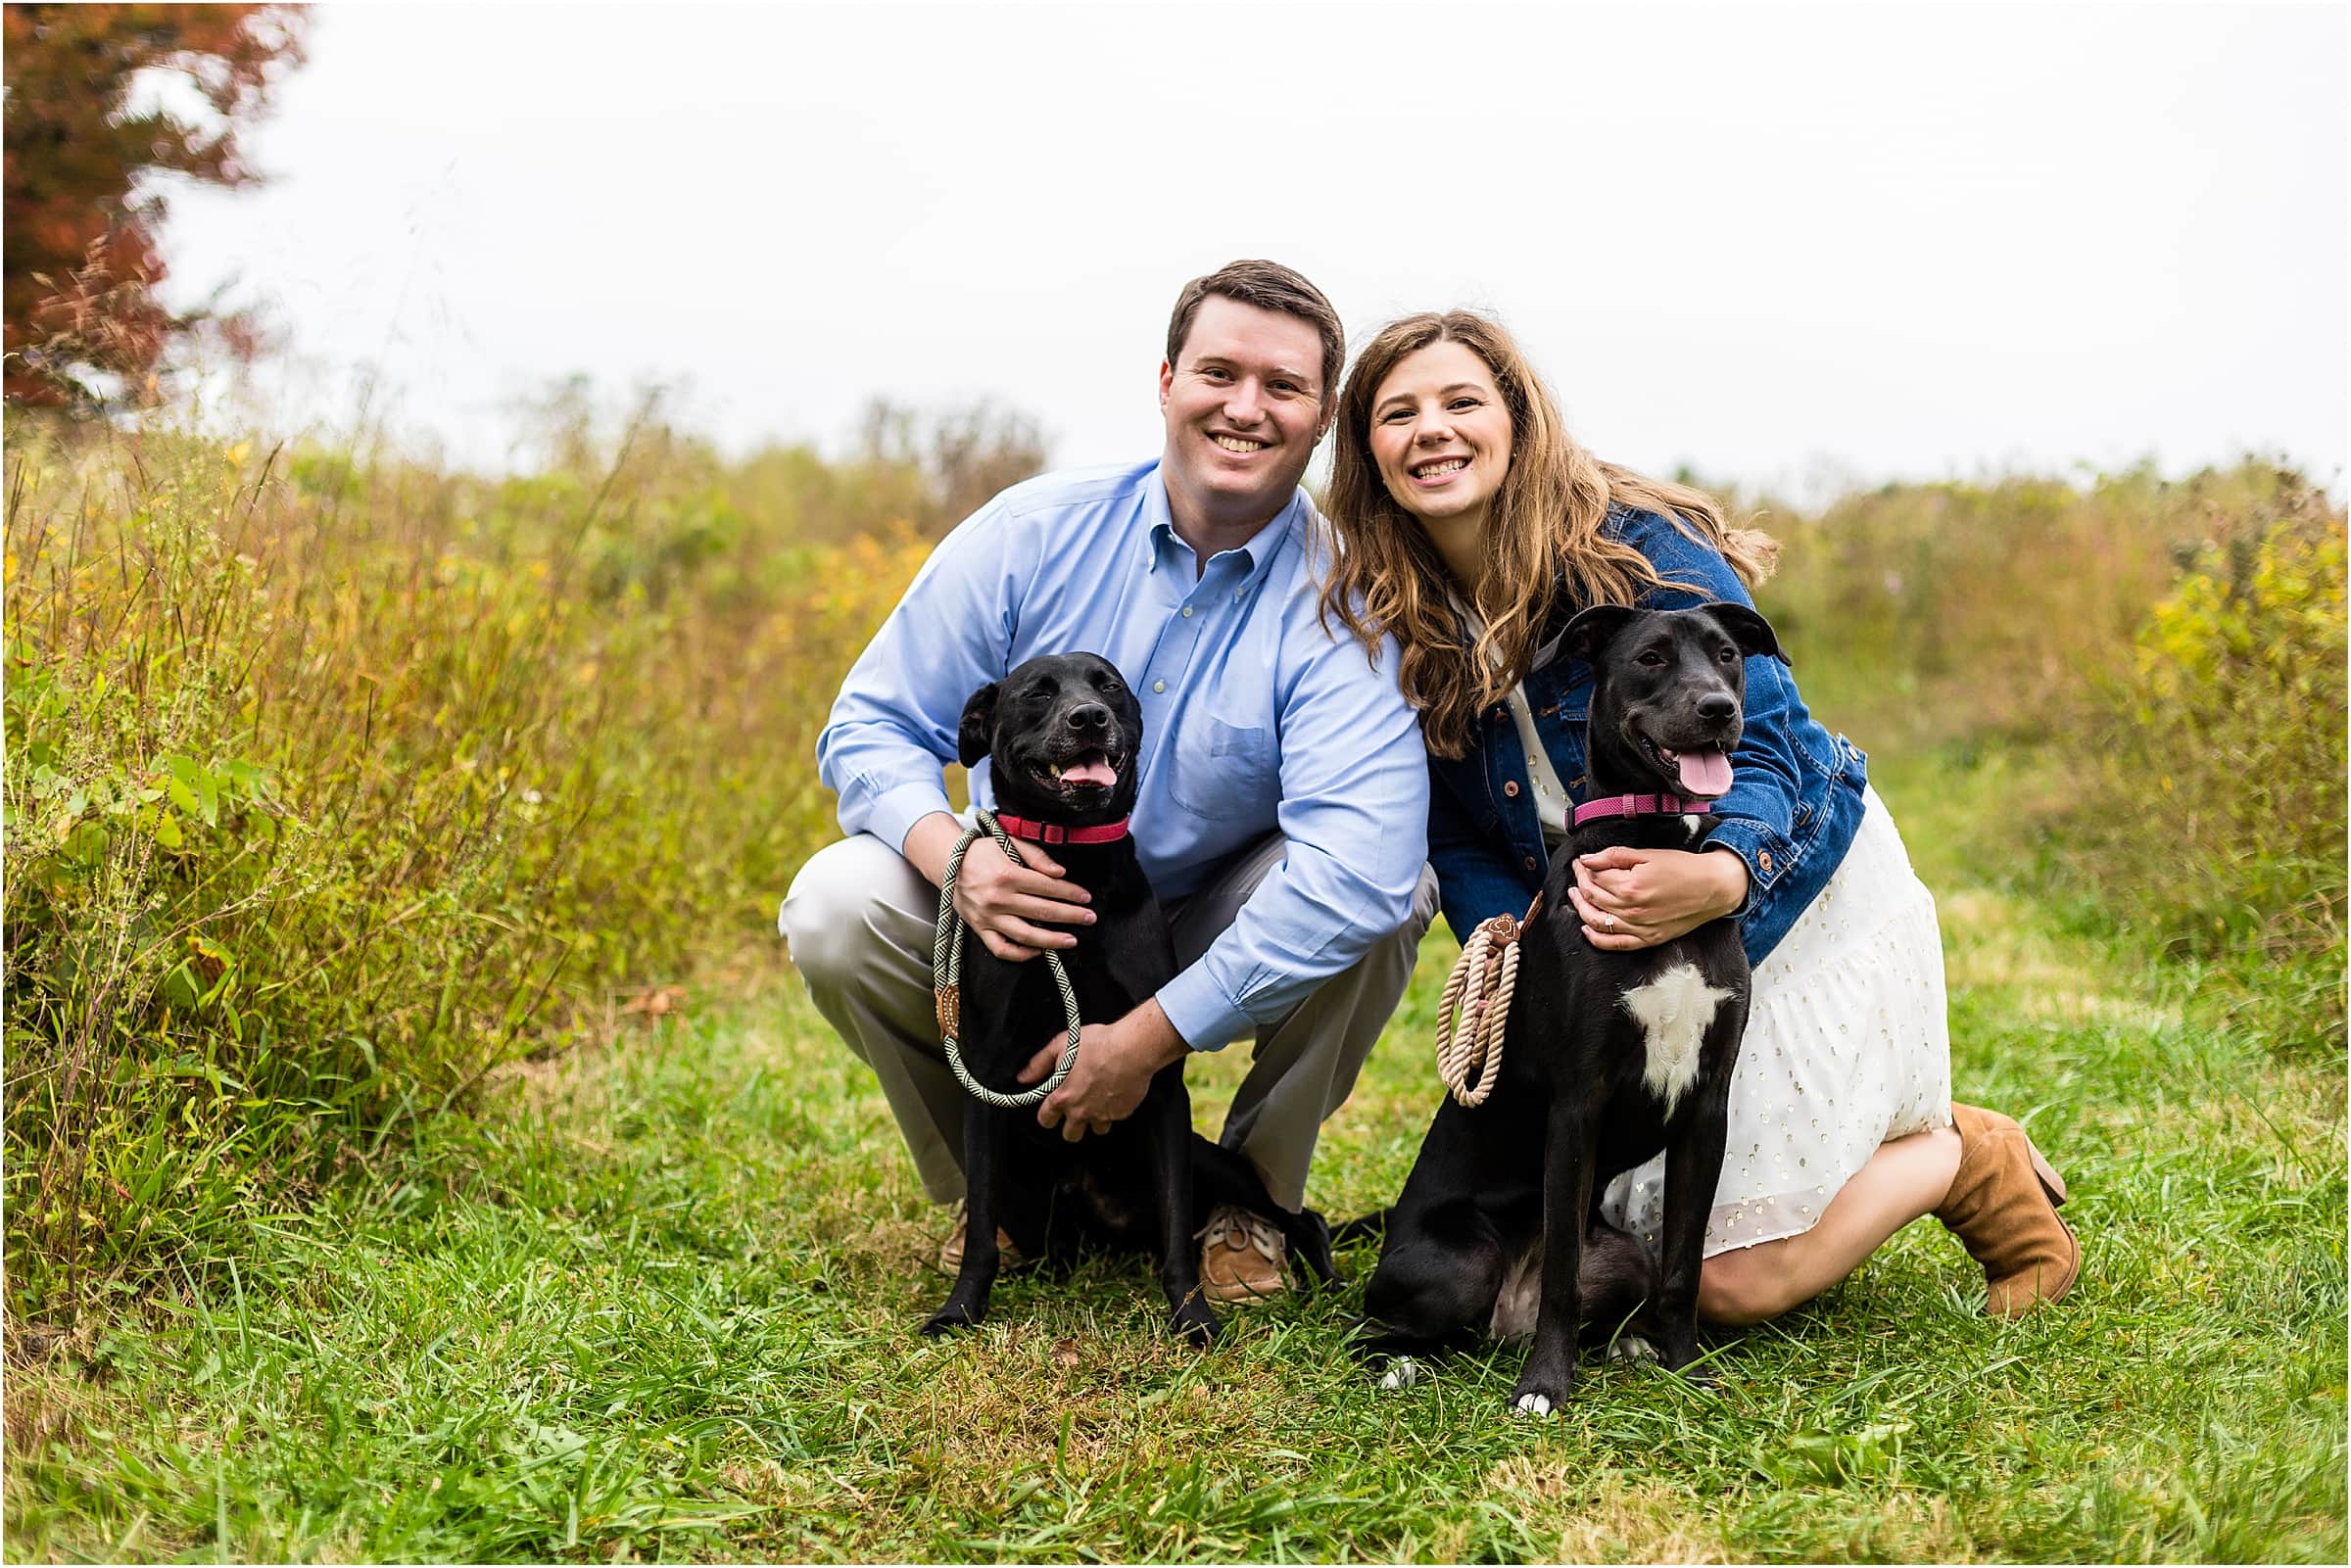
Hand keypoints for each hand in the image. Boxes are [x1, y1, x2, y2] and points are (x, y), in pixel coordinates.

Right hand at [906, 813, 1092, 961]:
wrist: (947, 862)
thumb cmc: (982, 851)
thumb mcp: (1009, 842)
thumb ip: (1037, 856)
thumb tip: (1060, 873)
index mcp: (1007, 875)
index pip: (1048, 887)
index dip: (1070, 893)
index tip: (1086, 898)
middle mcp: (997, 898)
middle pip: (1042, 911)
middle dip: (1070, 916)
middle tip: (1089, 918)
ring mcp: (987, 917)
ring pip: (1025, 935)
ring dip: (1052, 940)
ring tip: (1071, 940)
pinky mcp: (979, 929)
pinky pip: (1001, 949)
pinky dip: (1021, 954)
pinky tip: (1038, 951)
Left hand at [1020, 1000, 1188, 1141]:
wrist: (1132, 1048)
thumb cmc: (1098, 1044)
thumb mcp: (1060, 1045)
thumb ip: (1039, 1064)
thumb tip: (1024, 1077)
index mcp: (1063, 1097)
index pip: (1046, 1120)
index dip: (1047, 1115)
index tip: (1051, 1109)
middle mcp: (1081, 1112)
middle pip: (1070, 1135)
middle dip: (1071, 1125)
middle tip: (1076, 1109)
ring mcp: (1103, 1115)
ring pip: (1096, 1129)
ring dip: (1095, 1119)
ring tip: (1098, 1101)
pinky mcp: (1122, 1113)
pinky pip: (1115, 1118)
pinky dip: (1113, 1109)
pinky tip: (1114, 1092)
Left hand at [1569, 845, 1748, 951]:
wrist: (1714, 888)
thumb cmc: (1684, 868)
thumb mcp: (1649, 854)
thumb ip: (1614, 856)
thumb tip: (1587, 860)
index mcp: (1631, 886)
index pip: (1594, 878)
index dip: (1583, 869)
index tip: (1580, 862)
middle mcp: (1632, 910)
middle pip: (1593, 898)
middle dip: (1581, 884)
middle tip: (1578, 874)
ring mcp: (1639, 928)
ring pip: (1597, 921)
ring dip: (1581, 908)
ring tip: (1576, 896)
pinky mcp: (1648, 939)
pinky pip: (1614, 944)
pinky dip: (1596, 938)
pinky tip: (1586, 928)